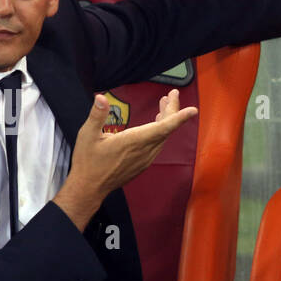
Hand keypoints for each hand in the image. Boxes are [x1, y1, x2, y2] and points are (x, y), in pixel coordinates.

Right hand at [54, 90, 195, 229]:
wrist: (90, 187)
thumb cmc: (88, 161)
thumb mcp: (87, 135)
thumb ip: (97, 115)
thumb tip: (100, 97)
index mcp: (134, 141)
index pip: (163, 128)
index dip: (179, 118)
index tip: (193, 110)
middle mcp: (144, 150)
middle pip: (166, 129)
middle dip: (172, 110)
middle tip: (173, 94)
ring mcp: (145, 158)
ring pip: (163, 137)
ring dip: (166, 119)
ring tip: (165, 103)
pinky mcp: (143, 163)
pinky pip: (158, 144)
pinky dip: (161, 131)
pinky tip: (157, 122)